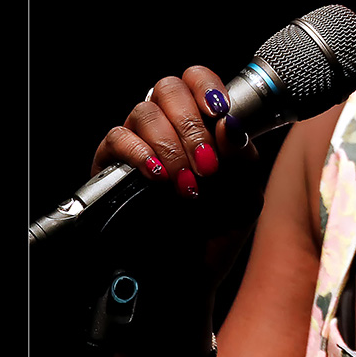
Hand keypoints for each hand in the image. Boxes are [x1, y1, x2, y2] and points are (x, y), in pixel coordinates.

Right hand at [92, 66, 262, 289]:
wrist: (184, 276)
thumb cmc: (215, 234)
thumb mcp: (245, 196)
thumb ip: (243, 159)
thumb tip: (229, 122)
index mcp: (203, 125)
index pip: (197, 80)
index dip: (207, 86)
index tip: (221, 111)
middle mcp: (168, 127)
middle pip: (169, 87)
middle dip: (192, 125)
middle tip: (207, 166)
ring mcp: (139, 142)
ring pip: (145, 111)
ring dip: (171, 146)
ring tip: (187, 185)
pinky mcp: (111, 163)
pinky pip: (118, 137)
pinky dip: (141, 154)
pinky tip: (158, 178)